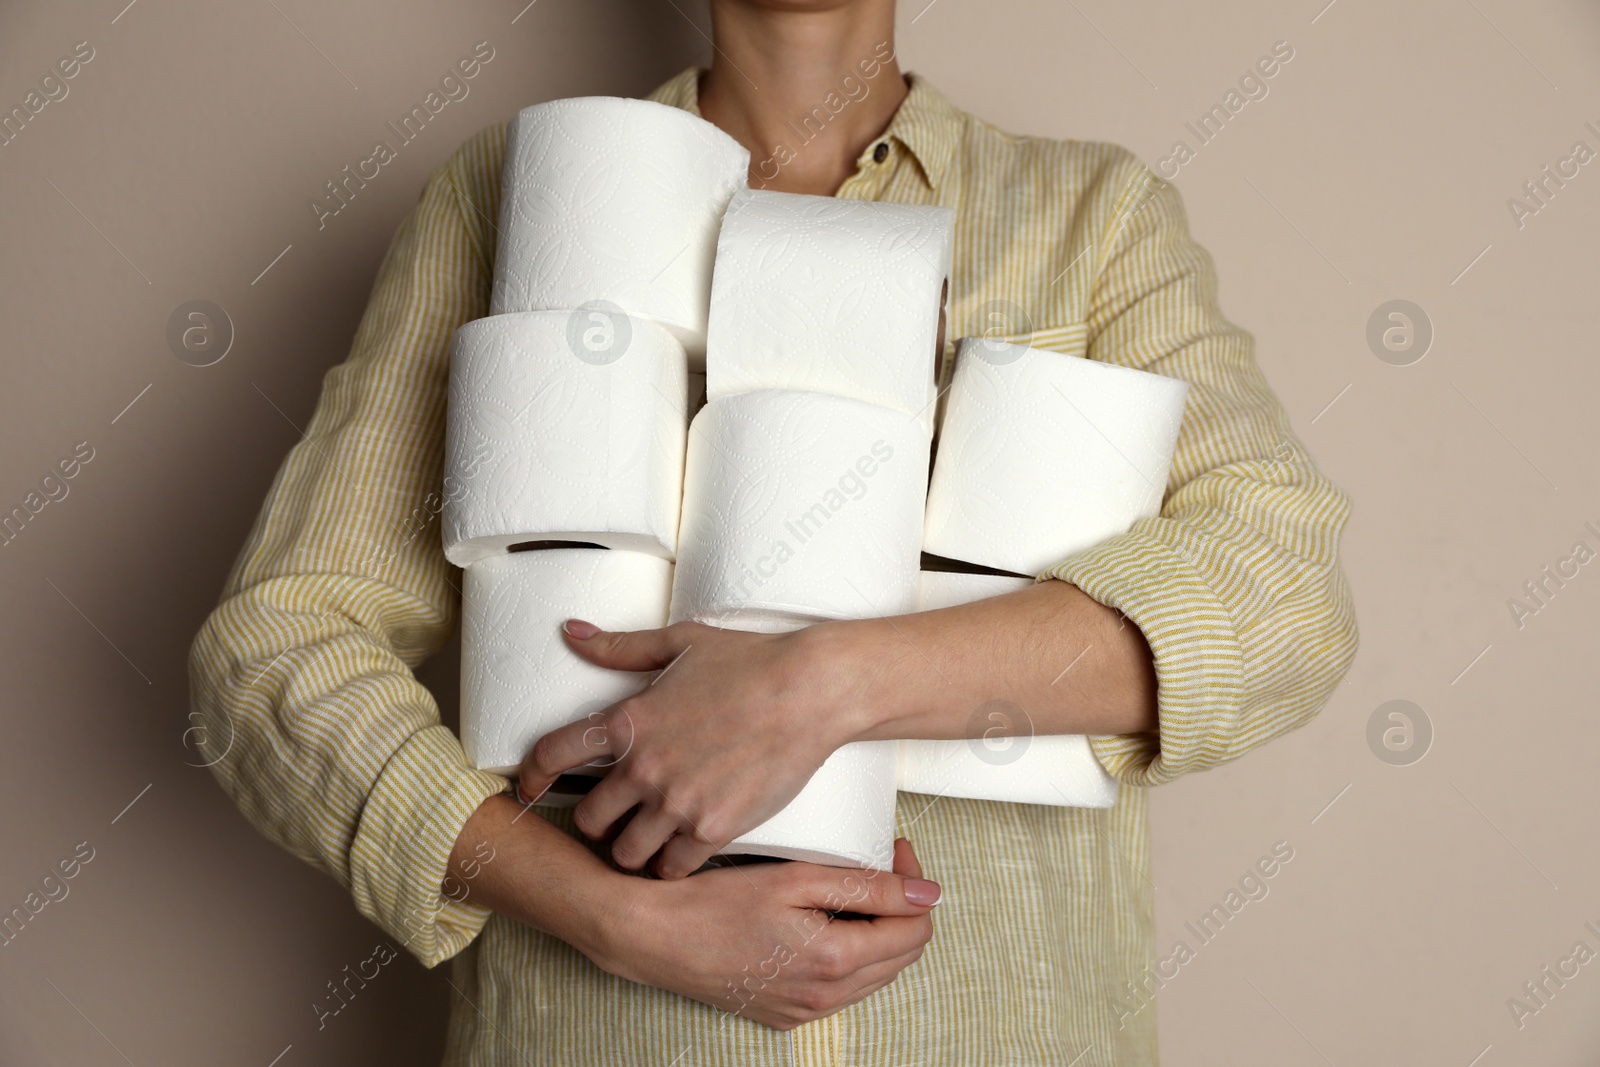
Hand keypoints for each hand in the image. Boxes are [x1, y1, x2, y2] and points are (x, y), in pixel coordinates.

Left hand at [516, 618, 860, 877]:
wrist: (812, 692)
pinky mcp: (712, 830)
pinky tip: (684, 850)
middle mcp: (643, 767)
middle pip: (589, 820)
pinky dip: (673, 864)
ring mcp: (676, 803)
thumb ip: (619, 647)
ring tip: (652, 838)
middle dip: (600, 820)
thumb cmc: (750, 661)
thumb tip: (571, 631)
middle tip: (620, 816)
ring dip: (635, 849)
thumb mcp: (680, 643)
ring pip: (626, 853)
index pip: (552, 755)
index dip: (532, 777)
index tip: (530, 791)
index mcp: (627, 720)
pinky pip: (671, 868)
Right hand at [590, 838, 939, 1029]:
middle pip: (901, 955)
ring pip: (875, 973)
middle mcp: (826, 996)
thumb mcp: (795, 879)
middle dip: (902, 907)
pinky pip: (841, 988)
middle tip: (879, 865)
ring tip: (850, 890)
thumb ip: (867, 886)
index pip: (915, 929)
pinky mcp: (785, 1015)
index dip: (915, 885)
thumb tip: (927, 893)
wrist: (654, 938)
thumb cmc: (714, 903)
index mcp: (836, 960)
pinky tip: (822, 922)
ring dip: (877, 930)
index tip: (894, 853)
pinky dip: (848, 954)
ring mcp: (805, 1011)